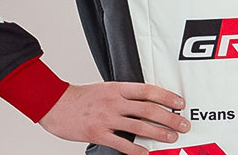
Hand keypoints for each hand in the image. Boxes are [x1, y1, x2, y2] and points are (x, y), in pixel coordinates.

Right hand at [38, 82, 188, 154]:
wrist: (54, 103)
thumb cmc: (80, 96)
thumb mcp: (105, 88)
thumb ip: (125, 94)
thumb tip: (147, 100)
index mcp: (118, 88)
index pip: (149, 91)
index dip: (168, 97)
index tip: (181, 103)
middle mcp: (115, 102)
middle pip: (149, 109)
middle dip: (170, 118)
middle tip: (183, 125)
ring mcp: (106, 118)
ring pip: (140, 126)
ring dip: (159, 133)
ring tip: (172, 137)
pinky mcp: (97, 134)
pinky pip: (122, 144)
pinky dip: (136, 149)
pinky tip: (147, 153)